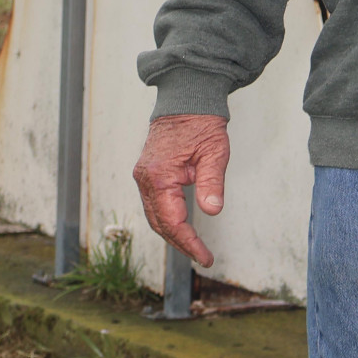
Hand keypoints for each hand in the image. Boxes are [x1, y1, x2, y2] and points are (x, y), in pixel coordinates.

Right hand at [132, 113, 229, 266]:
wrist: (186, 100)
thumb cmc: (201, 123)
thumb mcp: (214, 153)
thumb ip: (211, 184)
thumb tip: (212, 211)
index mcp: (159, 176)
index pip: (173, 222)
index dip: (189, 243)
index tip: (205, 257)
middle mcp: (145, 178)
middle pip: (159, 223)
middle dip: (180, 243)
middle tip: (202, 256)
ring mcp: (143, 176)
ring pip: (154, 216)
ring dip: (172, 233)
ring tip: (193, 247)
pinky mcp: (147, 173)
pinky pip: (153, 204)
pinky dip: (166, 219)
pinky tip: (181, 226)